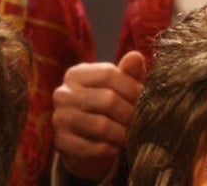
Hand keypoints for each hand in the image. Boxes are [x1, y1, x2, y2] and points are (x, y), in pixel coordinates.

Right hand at [52, 51, 146, 180]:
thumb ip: (128, 72)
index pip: (107, 74)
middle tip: (144, 122)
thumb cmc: (107, 107)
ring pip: (100, 125)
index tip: (147, 98)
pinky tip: (116, 148)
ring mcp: (60, 118)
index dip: (131, 87)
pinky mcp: (61, 143)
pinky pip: (91, 147)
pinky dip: (109, 149)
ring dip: (122, 133)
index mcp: (77, 74)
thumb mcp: (118, 87)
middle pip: (107, 100)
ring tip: (134, 136)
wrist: (87, 140)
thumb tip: (136, 56)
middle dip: (130, 113)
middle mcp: (63, 93)